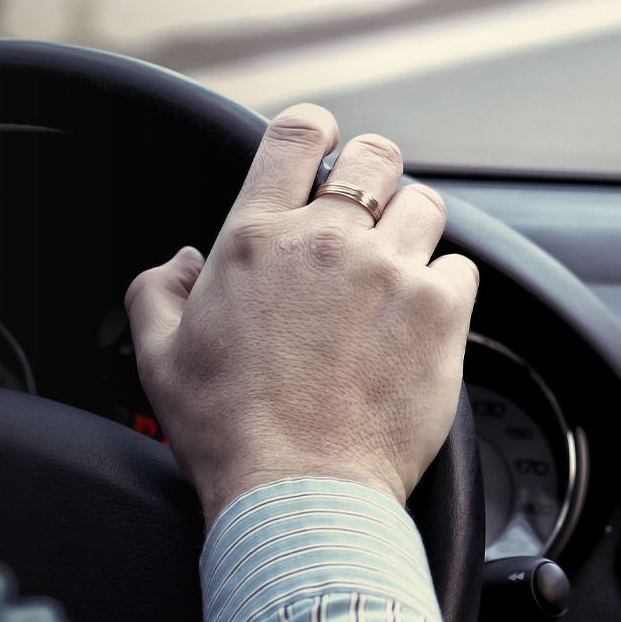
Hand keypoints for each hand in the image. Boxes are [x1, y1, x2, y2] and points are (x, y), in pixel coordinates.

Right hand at [124, 104, 477, 523]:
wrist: (299, 490)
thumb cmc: (230, 434)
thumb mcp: (160, 358)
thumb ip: (158, 292)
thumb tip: (182, 261)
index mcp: (255, 240)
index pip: (296, 135)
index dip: (316, 130)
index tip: (325, 146)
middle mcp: (326, 242)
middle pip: (375, 156)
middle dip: (375, 174)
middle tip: (371, 212)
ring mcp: (388, 271)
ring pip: (426, 206)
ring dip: (415, 231)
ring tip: (399, 274)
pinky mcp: (440, 309)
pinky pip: (462, 268)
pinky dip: (448, 287)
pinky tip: (424, 321)